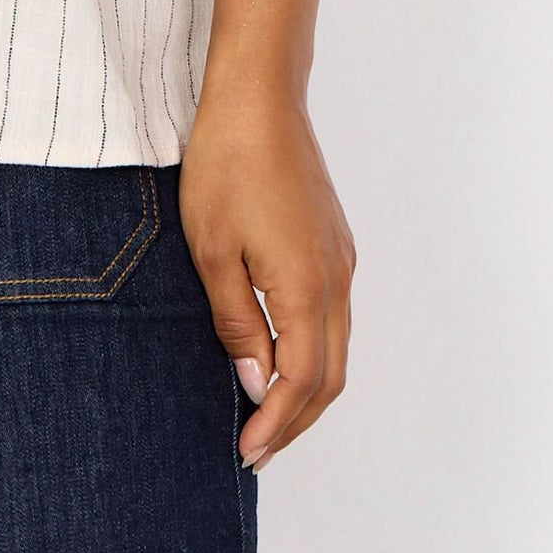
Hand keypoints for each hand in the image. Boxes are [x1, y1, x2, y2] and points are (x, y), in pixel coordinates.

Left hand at [178, 75, 354, 470]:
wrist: (259, 98)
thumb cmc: (225, 166)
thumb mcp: (212, 251)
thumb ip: (237, 324)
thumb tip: (259, 385)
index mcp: (306, 288)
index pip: (300, 383)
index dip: (275, 425)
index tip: (245, 454)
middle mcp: (336, 281)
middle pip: (329, 377)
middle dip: (295, 422)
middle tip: (256, 451)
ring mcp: (341, 261)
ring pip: (335, 349)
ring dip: (305, 390)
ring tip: (265, 416)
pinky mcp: (334, 244)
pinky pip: (332, 318)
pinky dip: (311, 352)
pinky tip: (278, 356)